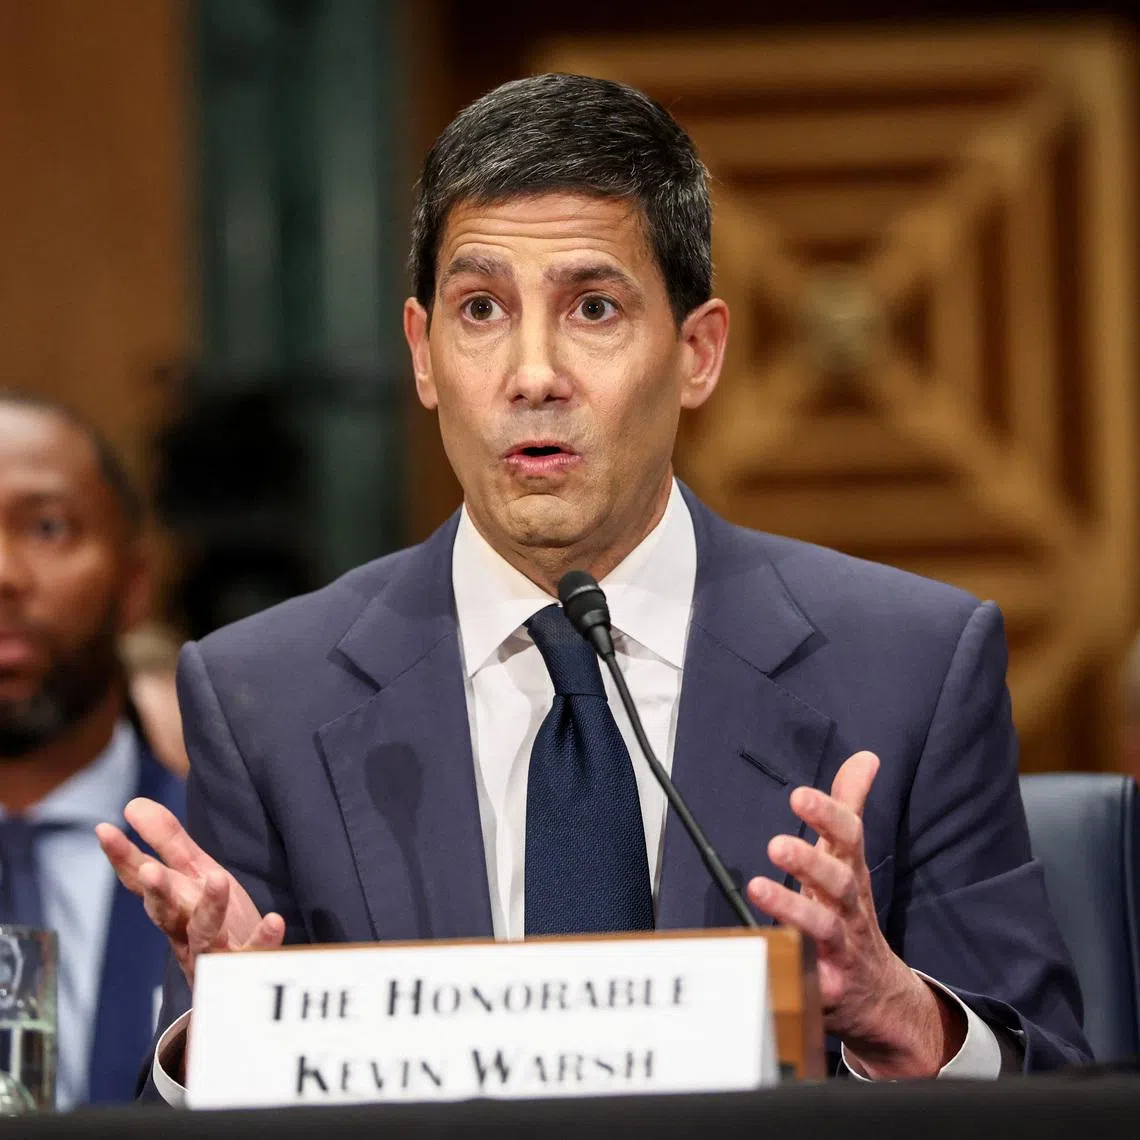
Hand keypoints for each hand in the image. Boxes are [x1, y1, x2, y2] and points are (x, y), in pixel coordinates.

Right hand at [96, 797, 284, 988]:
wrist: (246, 976)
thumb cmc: (215, 918)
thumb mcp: (194, 876)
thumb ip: (168, 842)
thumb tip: (133, 804)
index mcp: (171, 906)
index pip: (141, 881)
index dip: (122, 857)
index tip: (104, 828)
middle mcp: (185, 931)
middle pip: (166, 913)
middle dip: (157, 892)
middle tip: (149, 871)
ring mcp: (214, 951)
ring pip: (205, 934)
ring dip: (209, 908)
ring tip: (218, 879)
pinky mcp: (246, 965)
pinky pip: (254, 955)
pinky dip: (263, 939)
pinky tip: (274, 919)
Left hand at [746, 751, 963, 1078]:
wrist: (878, 994)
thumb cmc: (849, 911)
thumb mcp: (850, 859)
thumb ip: (849, 807)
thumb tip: (865, 757)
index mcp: (850, 872)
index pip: (848, 838)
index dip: (828, 816)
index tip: (800, 795)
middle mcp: (848, 908)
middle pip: (838, 883)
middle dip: (810, 863)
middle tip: (777, 844)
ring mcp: (840, 949)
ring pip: (822, 929)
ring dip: (792, 909)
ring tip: (759, 888)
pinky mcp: (825, 988)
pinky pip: (806, 978)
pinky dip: (788, 964)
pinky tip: (763, 949)